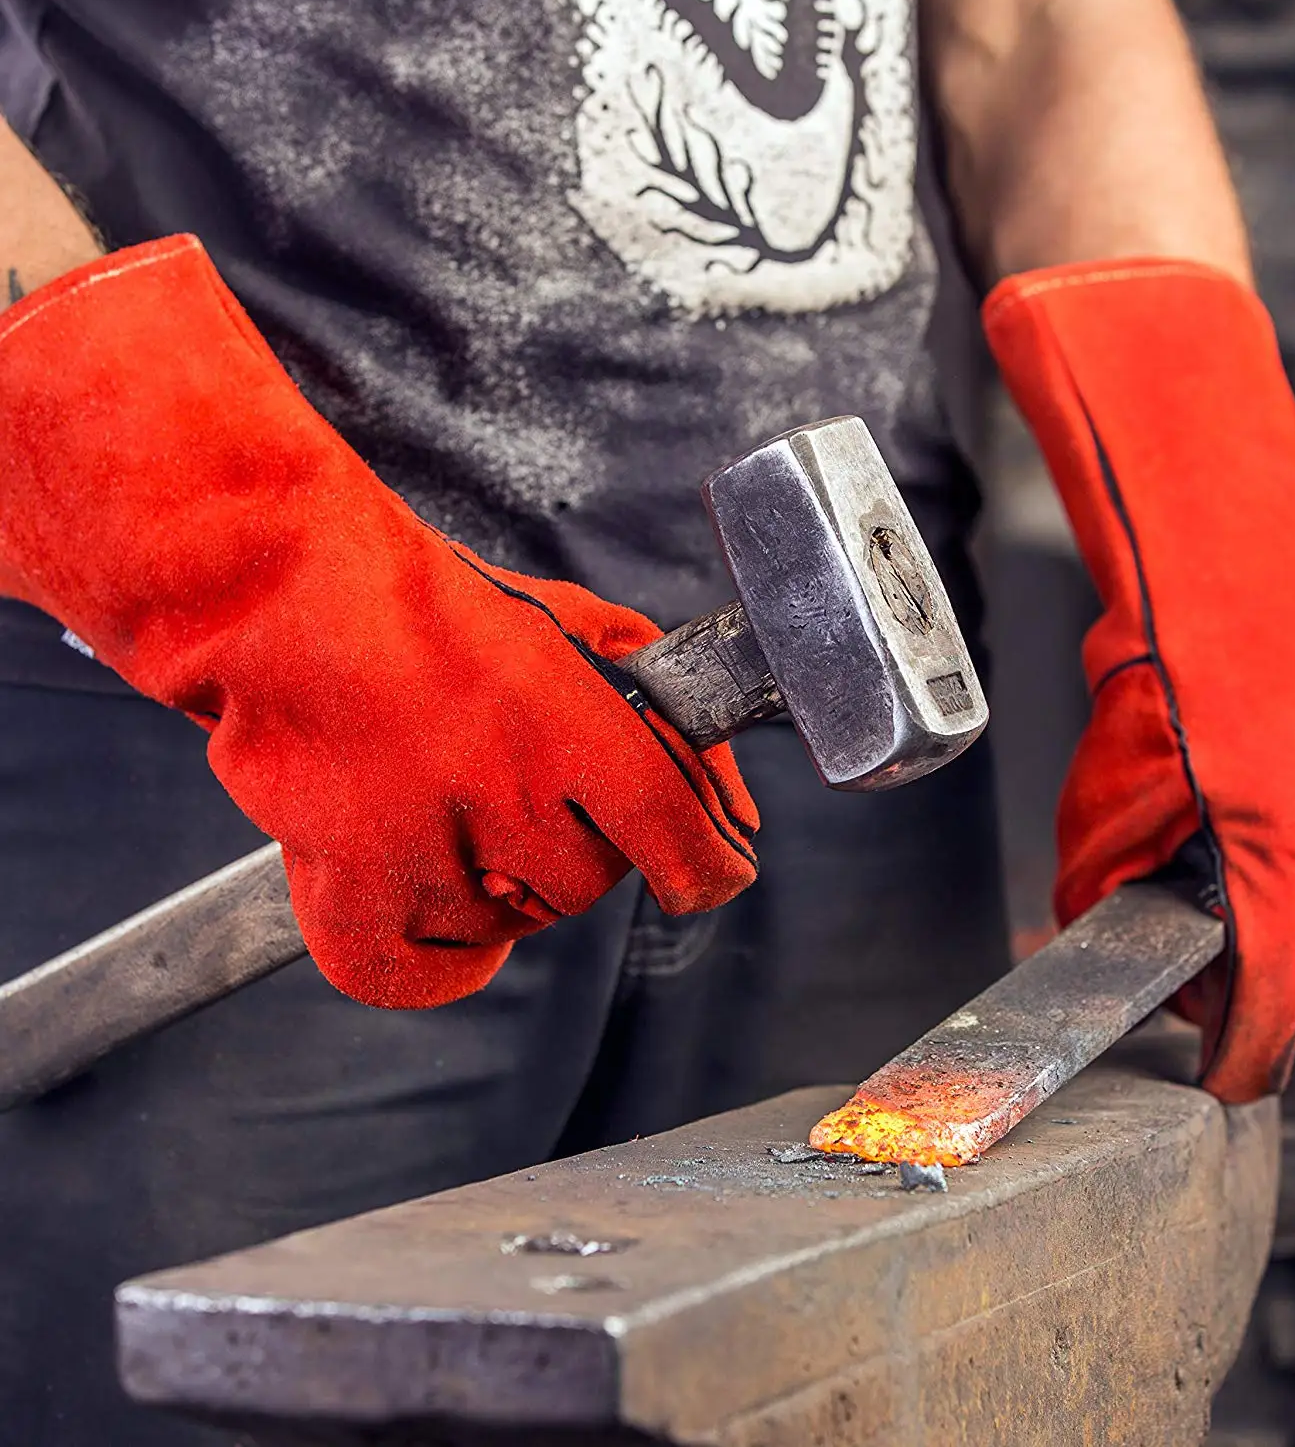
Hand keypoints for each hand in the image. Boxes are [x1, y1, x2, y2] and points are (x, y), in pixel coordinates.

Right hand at [0, 237, 757, 1006]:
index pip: (680, 839)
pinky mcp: (346, 884)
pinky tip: (445, 902)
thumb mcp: (578, 623)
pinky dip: (442, 957)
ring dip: (500, 880)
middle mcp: (501, 794)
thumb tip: (732, 807)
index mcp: (568, 723)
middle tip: (531, 786)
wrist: (286, 597)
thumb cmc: (435, 606)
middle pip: (591, 885)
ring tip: (453, 797)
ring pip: (509, 923)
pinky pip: (419, 974)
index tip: (717, 869)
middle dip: (580, 844)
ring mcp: (420, 848)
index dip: (712, 867)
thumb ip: (668, 708)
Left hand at [984, 257, 1294, 1100]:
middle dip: (1268, 995)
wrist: (1221, 598)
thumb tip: (1112, 949)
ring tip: (1245, 928)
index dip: (1249, 1052)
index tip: (1228, 1081)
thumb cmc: (1154, 694)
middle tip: (1212, 996)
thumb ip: (1107, 900)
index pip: (1277, 995)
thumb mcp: (1100, 812)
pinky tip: (1287, 868)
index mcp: (1282, 857)